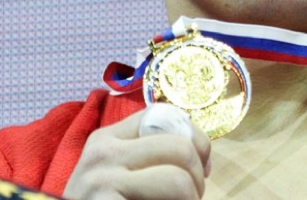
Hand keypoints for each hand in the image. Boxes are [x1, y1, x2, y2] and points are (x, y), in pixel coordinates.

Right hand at [63, 108, 210, 198]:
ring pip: (177, 180)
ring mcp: (103, 181)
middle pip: (179, 147)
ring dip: (191, 198)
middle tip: (193, 196)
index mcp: (106, 137)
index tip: (203, 167)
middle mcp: (103, 153)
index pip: (165, 115)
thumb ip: (143, 154)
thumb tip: (200, 154)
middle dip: (198, 175)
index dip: (197, 139)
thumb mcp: (112, 172)